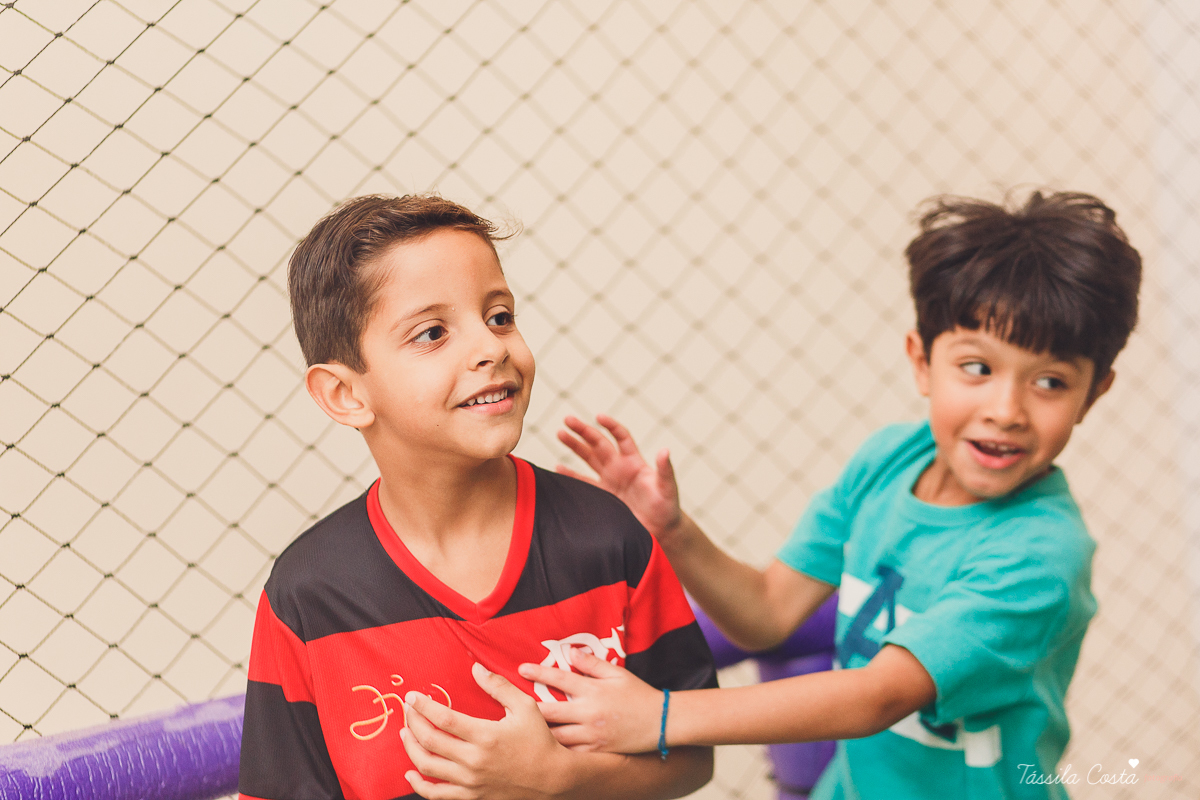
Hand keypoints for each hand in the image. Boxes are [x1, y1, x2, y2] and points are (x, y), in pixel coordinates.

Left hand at [401, 663, 568, 799]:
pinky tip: (411, 773)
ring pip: (428, 766)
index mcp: (486, 735)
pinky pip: (436, 794)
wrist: (552, 778)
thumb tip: (476, 669)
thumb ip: (498, 686)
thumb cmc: (539, 741)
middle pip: (430, 740)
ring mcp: (471, 781)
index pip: (443, 719)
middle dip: (413, 722)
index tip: (412, 697)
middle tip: (408, 711)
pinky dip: (419, 785)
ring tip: (406, 734)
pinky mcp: (471, 796)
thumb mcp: (525, 707)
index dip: (423, 706)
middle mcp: (474, 760)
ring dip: (411, 749)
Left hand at [518, 646, 662, 754]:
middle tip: (508, 707)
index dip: (539, 673)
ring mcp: (591, 735)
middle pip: (550, 712)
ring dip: (536, 733)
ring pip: (555, 736)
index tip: (520, 669)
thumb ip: (593, 663)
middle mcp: (589, 713)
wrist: (661, 723)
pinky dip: (554, 752)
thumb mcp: (618, 673)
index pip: (560, 679)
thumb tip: (571, 652)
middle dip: (527, 709)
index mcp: (593, 691)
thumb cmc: (639, 695)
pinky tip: (539, 751)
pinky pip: (569, 754)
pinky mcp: (596, 751)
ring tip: (517, 731)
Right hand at [556, 414, 682, 541]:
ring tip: (560, 434)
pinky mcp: (602, 497)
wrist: (660, 531)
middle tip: (568, 420)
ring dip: (575, 446)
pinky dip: (571, 476)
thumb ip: (665, 470)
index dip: (611, 426)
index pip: (621, 437)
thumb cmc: (668, 508)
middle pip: (598, 444)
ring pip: (588, 459)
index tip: (599, 416)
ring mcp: (609, 481)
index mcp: (634, 462)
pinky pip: (584, 483)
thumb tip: (665, 450)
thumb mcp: (668, 488)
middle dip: (583, 431)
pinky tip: (558, 468)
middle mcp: (619, 468)